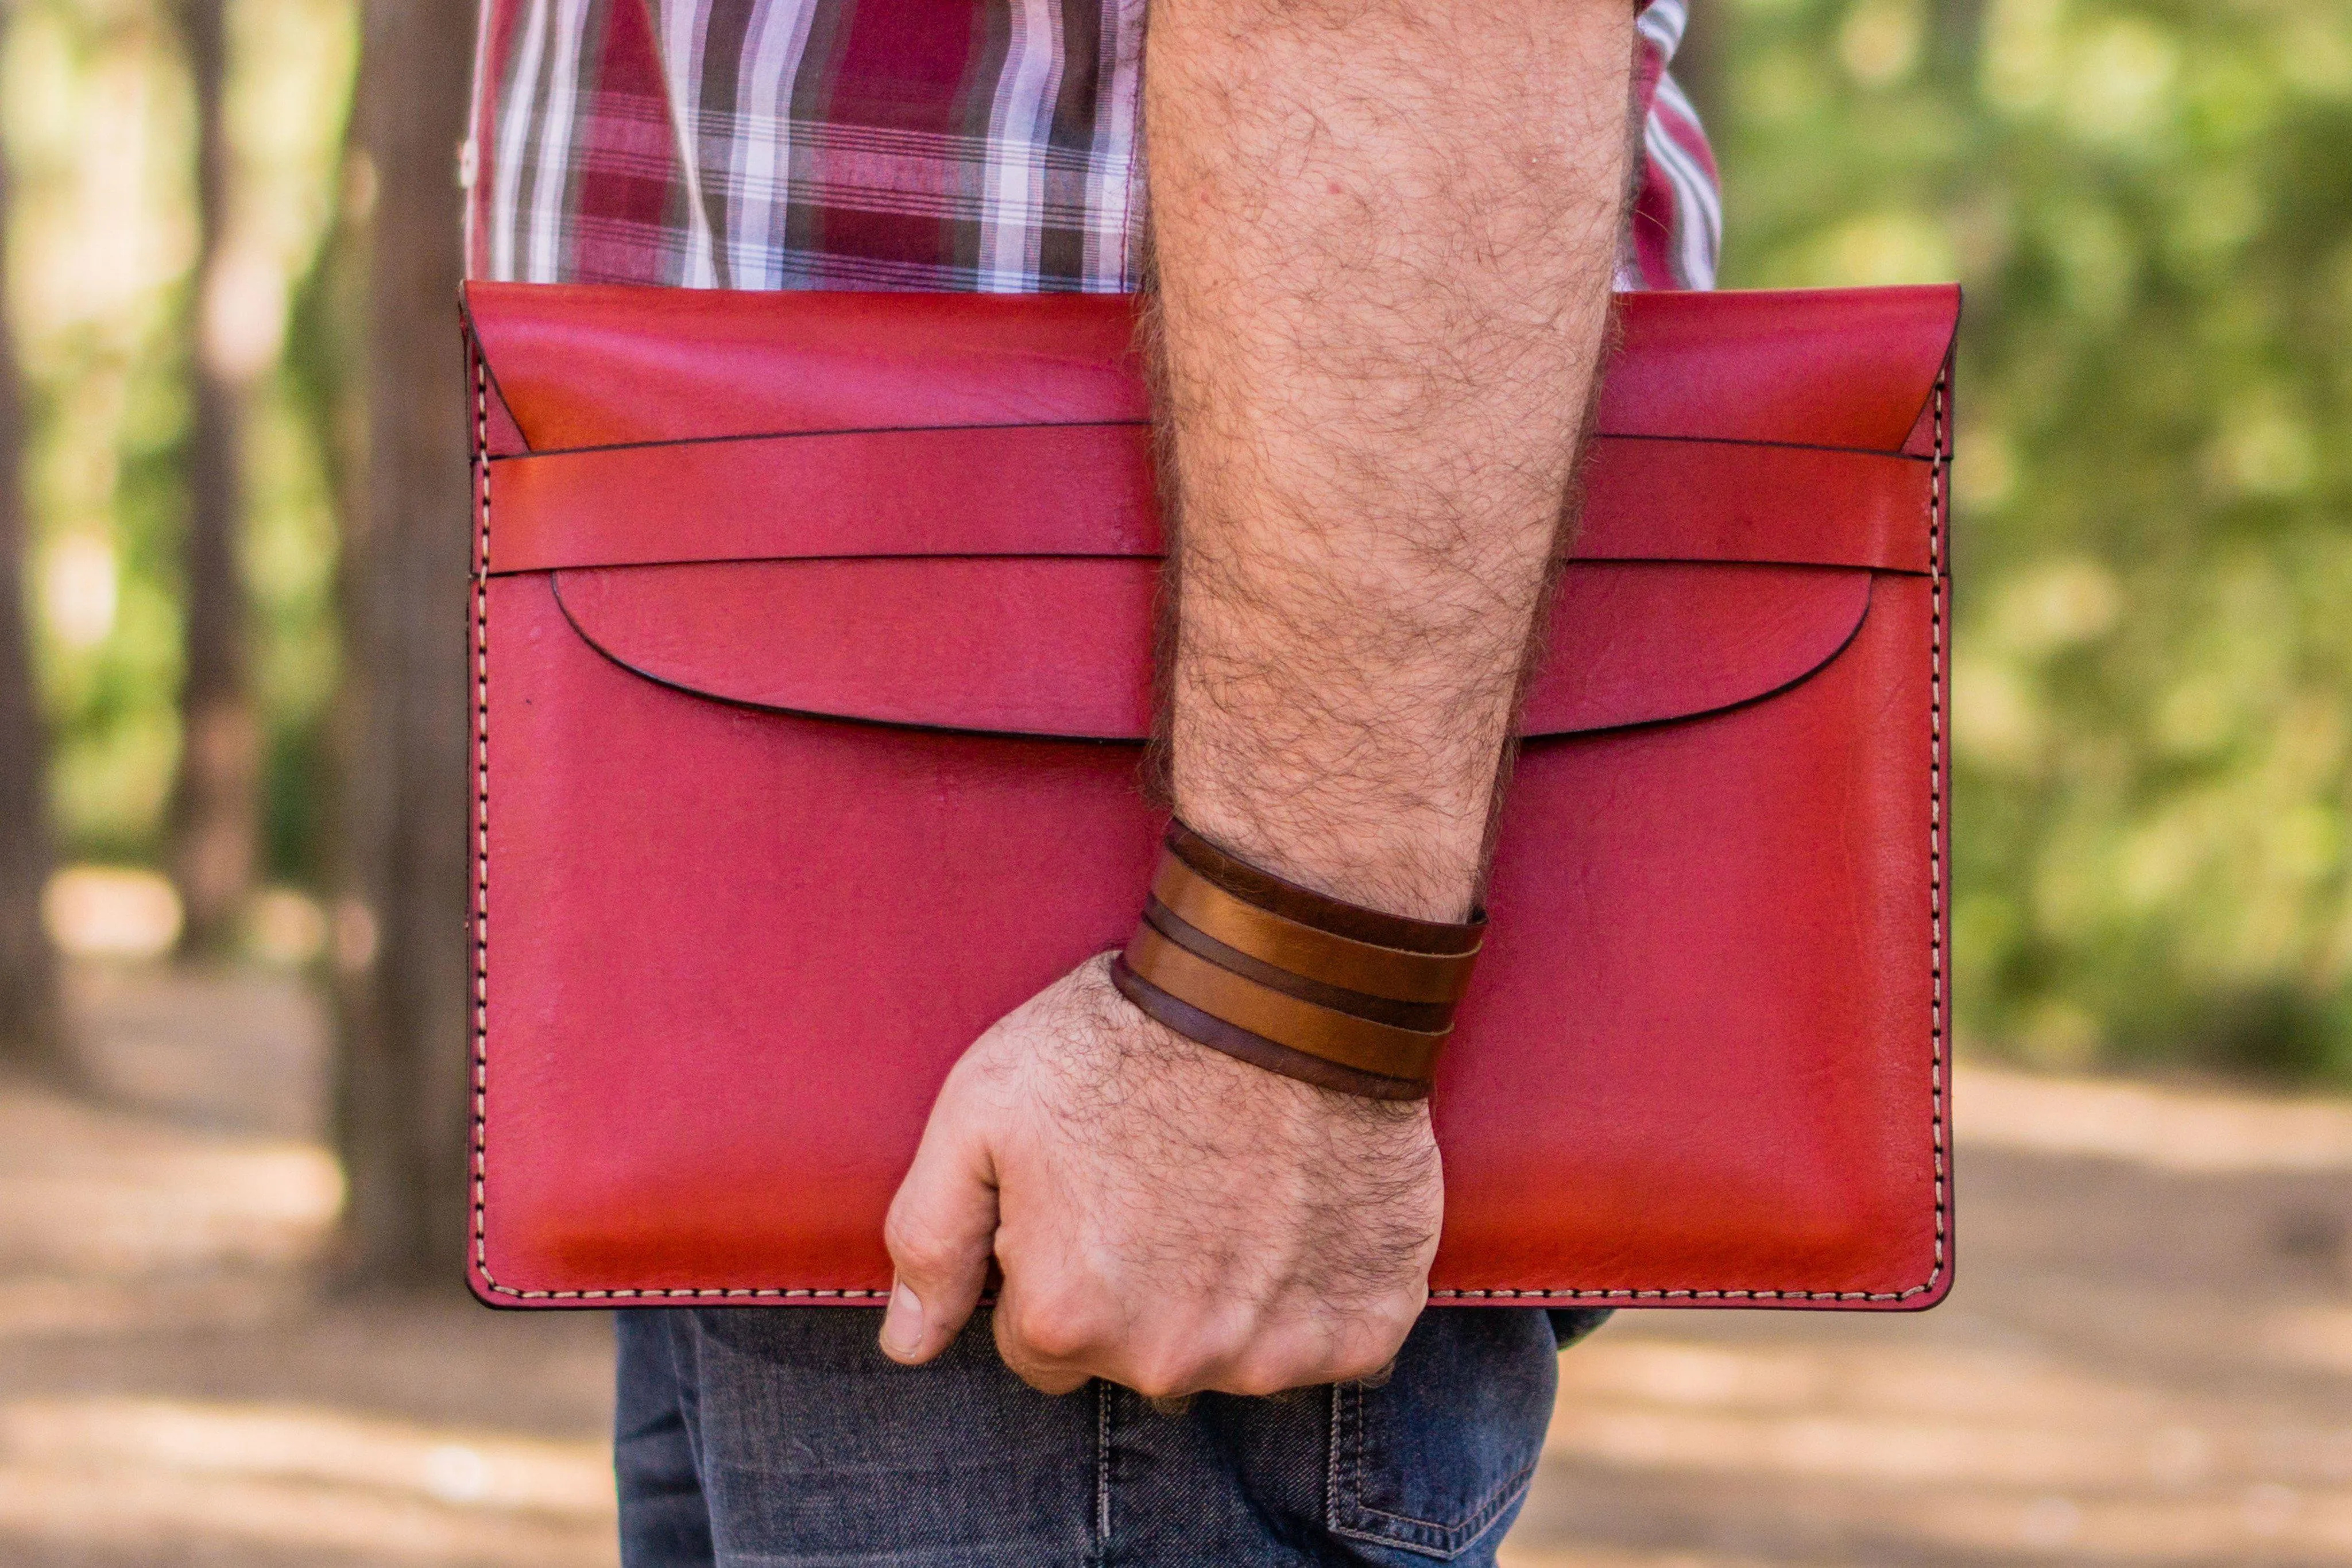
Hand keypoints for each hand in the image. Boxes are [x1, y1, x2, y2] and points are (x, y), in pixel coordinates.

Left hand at [878, 953, 1441, 1396]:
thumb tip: (907, 1346)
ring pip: (1226, 1355)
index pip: (1038, 1344)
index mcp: (1069, 1317)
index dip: (1059, 1264)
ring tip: (1237, 1188)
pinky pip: (1325, 1344)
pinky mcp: (1363, 1331)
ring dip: (1227, 1295)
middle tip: (1164, 1183)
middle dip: (1137, 1289)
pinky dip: (1314, 1292)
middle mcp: (1169, 1360)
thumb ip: (930, 1239)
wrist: (1288, 989)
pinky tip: (1302, 1211)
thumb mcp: (982, 1110)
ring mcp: (1275, 1355)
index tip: (1093, 1193)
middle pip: (1130, 1357)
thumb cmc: (1126, 1037)